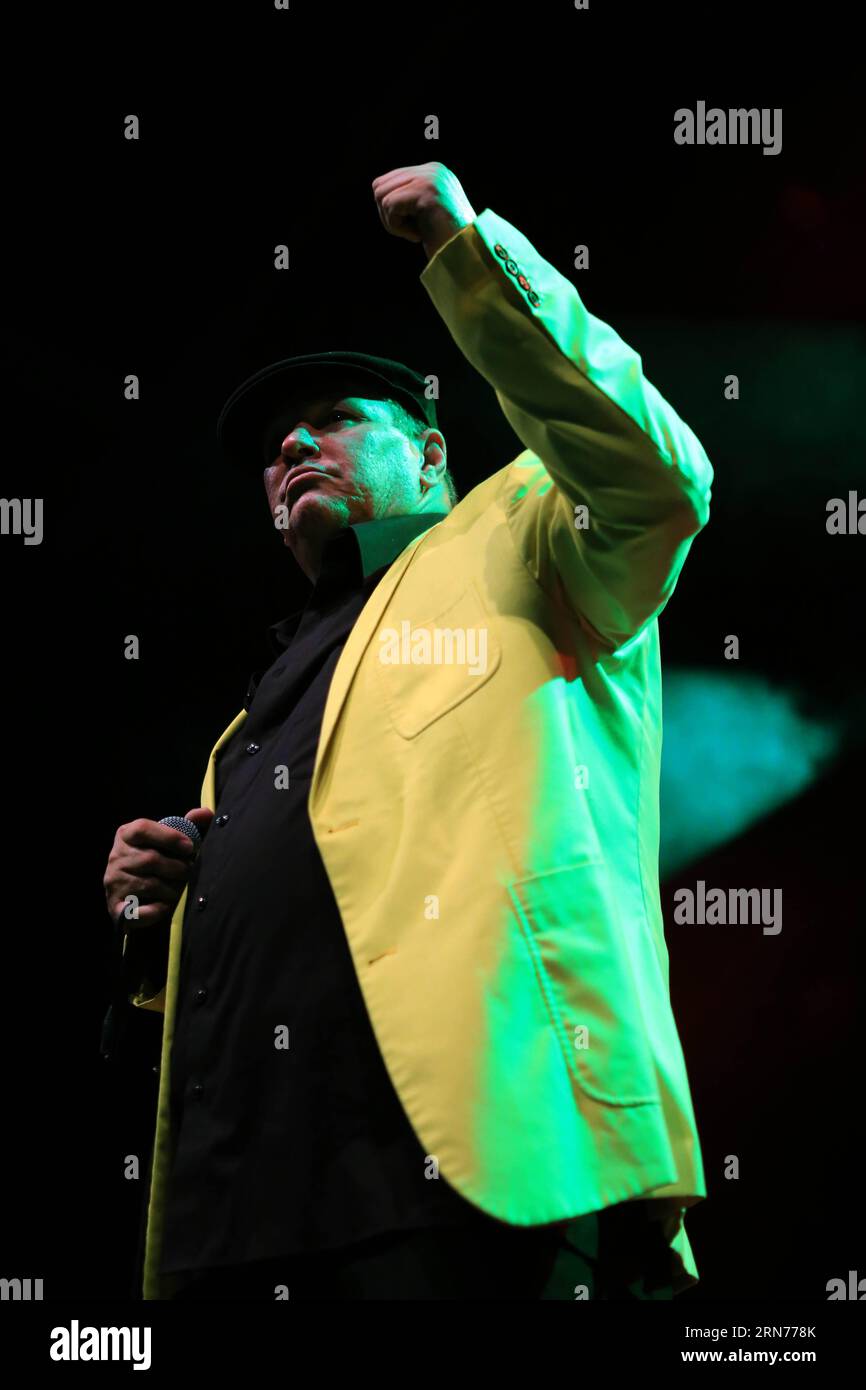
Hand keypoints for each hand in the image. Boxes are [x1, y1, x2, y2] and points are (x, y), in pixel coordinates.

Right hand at [103, 807, 213, 927]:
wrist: (135, 896)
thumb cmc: (157, 862)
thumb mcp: (167, 841)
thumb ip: (186, 826)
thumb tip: (205, 813)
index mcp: (126, 835)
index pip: (142, 829)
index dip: (169, 837)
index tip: (190, 847)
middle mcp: (116, 856)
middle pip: (150, 859)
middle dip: (178, 869)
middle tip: (190, 874)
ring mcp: (113, 881)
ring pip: (149, 885)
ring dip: (172, 890)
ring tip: (181, 890)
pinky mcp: (115, 906)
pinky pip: (139, 911)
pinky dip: (157, 911)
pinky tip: (166, 907)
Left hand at [371, 162, 476, 260]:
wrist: (469, 255)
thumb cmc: (446, 241)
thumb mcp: (425, 212)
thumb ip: (407, 196)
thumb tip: (378, 189)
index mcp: (432, 171)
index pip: (388, 181)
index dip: (390, 210)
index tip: (413, 227)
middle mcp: (431, 169)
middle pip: (379, 185)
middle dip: (387, 215)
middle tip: (410, 232)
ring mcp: (429, 178)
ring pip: (382, 195)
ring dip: (392, 222)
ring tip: (415, 233)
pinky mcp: (426, 191)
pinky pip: (390, 206)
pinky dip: (397, 227)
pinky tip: (417, 236)